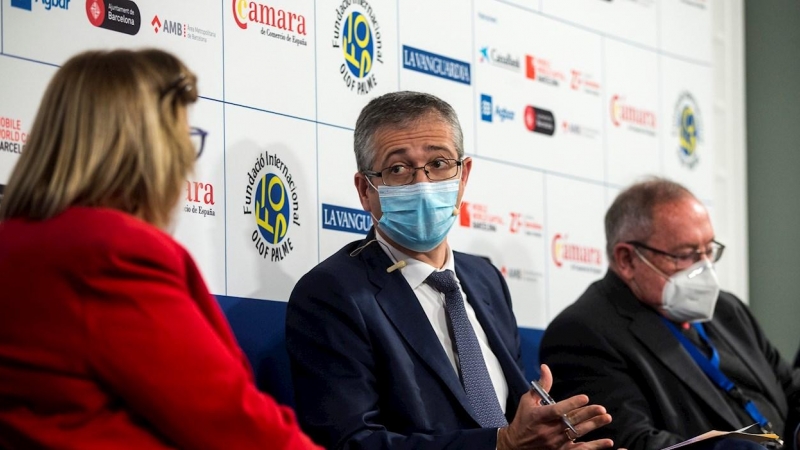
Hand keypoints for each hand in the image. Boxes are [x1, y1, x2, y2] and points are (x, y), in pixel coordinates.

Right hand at [497, 364, 613, 449]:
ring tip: (606, 418)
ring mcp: (554, 442)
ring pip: (577, 433)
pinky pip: (579, 448)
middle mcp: (547, 430)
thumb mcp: (528, 400)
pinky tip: (607, 441)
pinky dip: (594, 446)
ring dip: (593, 425)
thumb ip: (541, 386)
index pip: (557, 410)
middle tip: (601, 408)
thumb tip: (545, 368)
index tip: (584, 398)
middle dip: (587, 414)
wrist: (516, 445)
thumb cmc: (523, 420)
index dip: (571, 404)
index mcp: (538, 416)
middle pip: (570, 421)